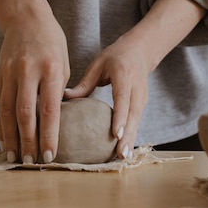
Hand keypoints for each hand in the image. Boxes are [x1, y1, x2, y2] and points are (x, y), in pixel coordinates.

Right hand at [0, 11, 69, 163]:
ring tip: (14, 157)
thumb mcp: (64, 64)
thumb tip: (55, 121)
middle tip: (31, 162)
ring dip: (10, 137)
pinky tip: (3, 139)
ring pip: (8, 111)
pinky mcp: (0, 75)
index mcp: (51, 70)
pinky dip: (1, 124)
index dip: (49, 135)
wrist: (26, 18)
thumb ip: (58, 92)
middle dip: (28, 141)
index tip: (50, 155)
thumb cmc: (52, 43)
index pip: (49, 109)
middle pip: (26, 114)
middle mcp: (28, 72)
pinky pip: (0, 104)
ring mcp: (11, 73)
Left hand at [64, 0, 206, 158]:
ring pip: (137, 121)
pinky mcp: (143, 103)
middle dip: (127, 135)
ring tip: (123, 157)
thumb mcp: (98, 65)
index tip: (116, 134)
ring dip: (131, 139)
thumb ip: (84, 83)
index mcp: (124, 76)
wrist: (140, 51)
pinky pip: (137, 121)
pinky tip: (124, 150)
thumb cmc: (115, 57)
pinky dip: (132, 135)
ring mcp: (142, 96)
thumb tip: (64, 98)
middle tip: (120, 154)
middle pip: (133, 115)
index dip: (120, 117)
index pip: (123, 99)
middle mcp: (136, 88)